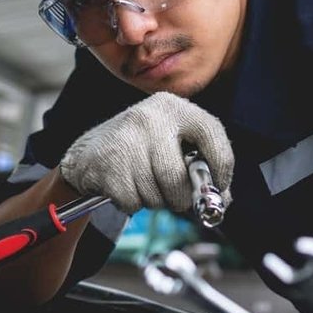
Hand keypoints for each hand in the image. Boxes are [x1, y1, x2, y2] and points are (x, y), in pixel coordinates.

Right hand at [59, 92, 233, 213]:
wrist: (90, 152)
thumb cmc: (144, 151)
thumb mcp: (174, 145)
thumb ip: (203, 169)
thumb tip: (222, 201)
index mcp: (174, 107)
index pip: (212, 134)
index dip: (222, 167)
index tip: (219, 186)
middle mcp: (150, 118)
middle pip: (177, 177)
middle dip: (181, 198)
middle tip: (178, 199)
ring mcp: (126, 140)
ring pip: (155, 194)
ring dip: (156, 202)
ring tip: (147, 186)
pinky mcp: (108, 163)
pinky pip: (133, 202)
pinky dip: (134, 204)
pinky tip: (128, 187)